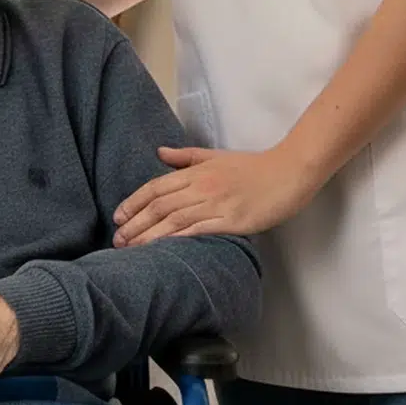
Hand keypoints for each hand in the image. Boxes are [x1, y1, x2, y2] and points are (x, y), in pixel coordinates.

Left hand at [112, 146, 320, 245]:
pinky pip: (199, 231)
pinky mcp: (232, 220)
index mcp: (197, 171)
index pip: (157, 186)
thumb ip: (186, 157)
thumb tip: (159, 153)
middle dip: (135, 223)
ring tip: (131, 251)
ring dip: (149, 236)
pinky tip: (163, 251)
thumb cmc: (253, 166)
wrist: (288, 173)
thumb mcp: (216, 156)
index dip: (134, 202)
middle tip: (117, 240)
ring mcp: (217, 204)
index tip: (118, 217)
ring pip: (174, 220)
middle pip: (161, 206)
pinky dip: (178, 240)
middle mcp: (203, 186)